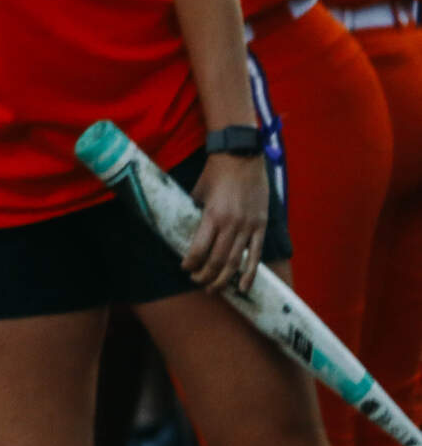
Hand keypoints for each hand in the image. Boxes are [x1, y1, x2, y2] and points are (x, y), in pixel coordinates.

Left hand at [185, 151, 269, 294]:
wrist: (241, 157)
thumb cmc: (215, 172)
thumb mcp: (197, 192)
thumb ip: (194, 212)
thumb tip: (186, 229)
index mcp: (212, 215)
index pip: (199, 249)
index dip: (191, 263)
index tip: (185, 268)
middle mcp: (231, 224)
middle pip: (216, 260)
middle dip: (205, 275)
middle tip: (197, 282)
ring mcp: (248, 227)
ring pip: (235, 261)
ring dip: (223, 278)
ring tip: (214, 288)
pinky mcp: (261, 226)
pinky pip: (255, 255)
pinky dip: (250, 273)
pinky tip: (243, 287)